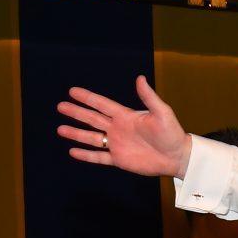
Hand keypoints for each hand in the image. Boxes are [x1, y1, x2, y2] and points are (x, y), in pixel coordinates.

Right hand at [58, 76, 192, 176]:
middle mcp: (118, 129)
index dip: (88, 98)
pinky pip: (98, 157)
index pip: (102, 104)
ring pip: (92, 138)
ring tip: (60, 129)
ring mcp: (117, 144)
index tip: (72, 91)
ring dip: (76, 133)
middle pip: (92, 119)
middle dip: (76, 113)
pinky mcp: (119, 159)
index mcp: (126, 116)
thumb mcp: (162, 113)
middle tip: (60, 106)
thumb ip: (148, 97)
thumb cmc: (172, 133)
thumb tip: (140, 78)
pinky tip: (72, 151)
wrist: (177, 157)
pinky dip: (86, 155)